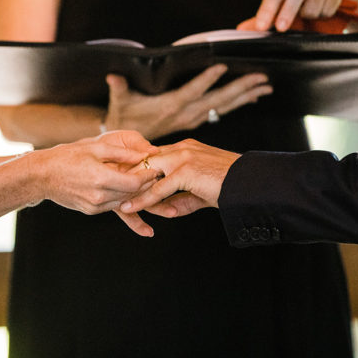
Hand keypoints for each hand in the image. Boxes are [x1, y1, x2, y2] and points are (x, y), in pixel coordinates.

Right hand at [31, 131, 160, 235]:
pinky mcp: (91, 211)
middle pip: (132, 195)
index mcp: (101, 178)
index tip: (157, 169)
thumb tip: (146, 153)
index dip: (149, 177)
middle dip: (146, 186)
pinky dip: (123, 198)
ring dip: (136, 194)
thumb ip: (123, 153)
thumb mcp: (96, 149)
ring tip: (149, 185)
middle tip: (158, 177)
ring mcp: (94, 206)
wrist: (43, 175)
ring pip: (125, 202)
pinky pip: (113, 205)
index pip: (135, 183)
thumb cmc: (68, 156)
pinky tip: (131, 193)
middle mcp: (99, 196)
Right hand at [103, 65, 271, 140]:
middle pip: (217, 100)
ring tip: (265, 85)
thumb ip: (119, 89)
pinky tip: (253, 96)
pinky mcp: (195, 120)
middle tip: (261, 77)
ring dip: (246, 95)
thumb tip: (113, 76)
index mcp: (170, 107)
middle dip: (240, 88)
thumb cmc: (124, 119)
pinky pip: (221, 111)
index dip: (206, 80)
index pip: (191, 92)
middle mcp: (186, 114)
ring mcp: (193, 118)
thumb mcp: (119, 104)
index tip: (222, 67)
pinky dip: (238, 102)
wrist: (129, 147)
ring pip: (224, 106)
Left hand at [120, 139, 239, 218]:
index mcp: (185, 148)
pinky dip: (142, 199)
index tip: (119, 179)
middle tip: (107, 186)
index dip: (136, 168)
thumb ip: (183, 198)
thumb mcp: (201, 192)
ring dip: (129, 187)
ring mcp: (183, 157)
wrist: (250, 184)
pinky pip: (158, 188)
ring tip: (112, 198)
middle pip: (145, 159)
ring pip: (147, 172)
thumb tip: (169, 210)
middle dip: (126, 173)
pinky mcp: (186, 171)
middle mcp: (182, 148)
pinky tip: (130, 207)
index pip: (153, 155)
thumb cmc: (230, 187)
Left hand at [239, 0, 350, 32]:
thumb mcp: (285, 7)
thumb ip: (266, 17)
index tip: (262, 26)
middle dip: (288, 10)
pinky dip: (325, 15)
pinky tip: (325, 13)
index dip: (268, 8)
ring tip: (311, 17)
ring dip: (311, 16)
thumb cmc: (306, 0)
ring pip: (315, 2)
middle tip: (281, 28)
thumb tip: (242, 29)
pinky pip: (330, 6)